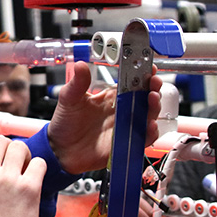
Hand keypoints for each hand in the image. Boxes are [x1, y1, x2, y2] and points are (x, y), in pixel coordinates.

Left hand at [47, 61, 161, 173]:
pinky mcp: (127, 143)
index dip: (143, 74)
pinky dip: (152, 132)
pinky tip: (150, 125)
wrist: (61, 151)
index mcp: (112, 96)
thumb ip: (77, 83)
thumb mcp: (69, 100)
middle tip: (153, 81)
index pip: (133, 82)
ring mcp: (127, 126)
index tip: (149, 67)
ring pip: (149, 115)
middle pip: (146, 96)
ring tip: (152, 97)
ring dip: (154, 106)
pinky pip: (145, 138)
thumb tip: (80, 65)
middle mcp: (123, 110)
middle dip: (153, 87)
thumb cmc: (65, 124)